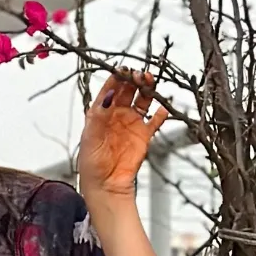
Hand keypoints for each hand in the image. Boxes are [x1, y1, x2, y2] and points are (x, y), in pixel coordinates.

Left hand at [78, 68, 169, 203]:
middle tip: (140, 74)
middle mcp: (117, 114)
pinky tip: (163, 108)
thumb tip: (108, 95)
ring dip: (147, 90)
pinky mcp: (144, 135)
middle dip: (134, 80)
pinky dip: (160, 113)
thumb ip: (99, 115)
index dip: (117, 78)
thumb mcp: (91, 137)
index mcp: (101, 112)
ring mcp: (131, 123)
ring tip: (150, 82)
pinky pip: (154, 120)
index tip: (123, 70)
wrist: (105, 185)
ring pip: (142, 100)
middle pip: (128, 90)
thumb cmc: (92, 163)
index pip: (110, 89)